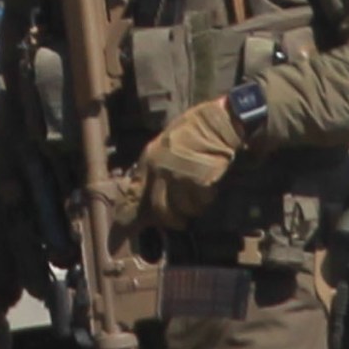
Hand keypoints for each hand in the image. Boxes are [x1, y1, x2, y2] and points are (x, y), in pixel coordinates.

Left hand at [137, 97, 244, 231]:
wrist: (218, 122)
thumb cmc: (194, 131)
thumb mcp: (165, 144)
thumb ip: (155, 167)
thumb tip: (151, 191)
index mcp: (149, 159)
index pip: (136, 193)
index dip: (132, 213)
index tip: (130, 226)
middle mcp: (160, 169)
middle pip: (160, 209)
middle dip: (172, 219)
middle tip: (180, 221)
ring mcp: (180, 176)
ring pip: (183, 208)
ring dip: (192, 208)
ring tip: (199, 198)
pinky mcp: (200, 181)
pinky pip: (201, 201)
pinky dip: (206, 199)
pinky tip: (210, 188)